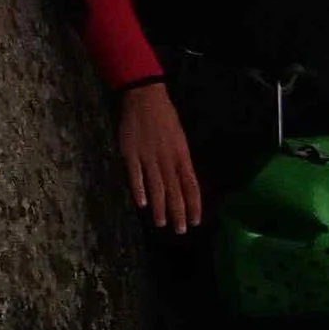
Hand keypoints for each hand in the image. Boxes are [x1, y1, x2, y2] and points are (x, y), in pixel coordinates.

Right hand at [118, 81, 201, 231]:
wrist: (146, 99)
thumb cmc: (165, 119)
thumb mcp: (180, 140)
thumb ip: (181, 162)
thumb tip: (186, 184)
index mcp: (182, 156)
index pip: (192, 185)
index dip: (194, 204)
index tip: (196, 221)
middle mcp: (168, 159)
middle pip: (175, 190)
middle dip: (178, 212)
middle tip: (181, 230)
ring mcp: (149, 157)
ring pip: (157, 186)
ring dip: (160, 207)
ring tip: (161, 223)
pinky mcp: (131, 154)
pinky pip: (136, 175)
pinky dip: (139, 190)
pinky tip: (142, 204)